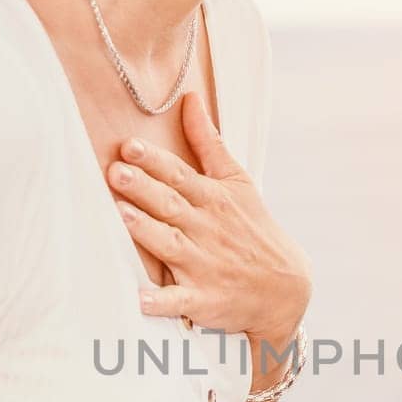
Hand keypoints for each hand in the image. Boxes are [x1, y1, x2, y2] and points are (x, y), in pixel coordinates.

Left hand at [106, 92, 310, 354]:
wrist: (285, 287)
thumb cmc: (253, 230)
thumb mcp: (238, 181)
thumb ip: (209, 142)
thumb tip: (189, 99)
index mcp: (212, 199)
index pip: (179, 175)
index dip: (154, 161)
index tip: (129, 146)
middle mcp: (205, 229)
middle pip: (170, 205)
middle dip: (143, 189)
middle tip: (116, 173)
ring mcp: (203, 266)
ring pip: (170, 246)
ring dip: (146, 232)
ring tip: (122, 216)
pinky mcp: (202, 300)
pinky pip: (179, 301)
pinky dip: (160, 302)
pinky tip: (139, 300)